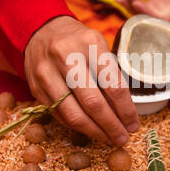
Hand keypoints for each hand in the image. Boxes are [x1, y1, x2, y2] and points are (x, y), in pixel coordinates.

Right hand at [24, 16, 139, 145]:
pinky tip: (89, 129)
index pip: (113, 85)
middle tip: (122, 138)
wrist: (42, 31)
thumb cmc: (78, 42)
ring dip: (94, 131)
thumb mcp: (99, 47)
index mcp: (90, 43)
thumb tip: (125, 112)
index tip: (133, 124)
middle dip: (111, 126)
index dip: (126, 110)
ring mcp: (47, 72)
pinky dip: (77, 126)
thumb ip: (111, 75)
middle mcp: (67, 56)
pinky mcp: (36, 87)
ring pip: (73, 114)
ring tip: (108, 138)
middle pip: (93, 102)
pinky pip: (59, 115)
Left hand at [115, 0, 169, 34]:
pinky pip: (138, 7)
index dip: (152, 20)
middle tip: (133, 1)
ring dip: (129, 7)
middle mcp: (164, 27)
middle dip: (138, 12)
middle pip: (148, 22)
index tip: (143, 11)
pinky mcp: (150, 9)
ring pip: (140, 15)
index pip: (163, 27)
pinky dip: (129, 1)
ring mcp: (155, 18)